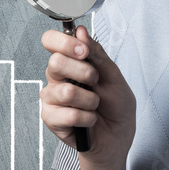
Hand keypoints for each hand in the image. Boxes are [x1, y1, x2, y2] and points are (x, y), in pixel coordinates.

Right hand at [40, 25, 135, 169]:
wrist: (118, 137)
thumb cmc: (115, 105)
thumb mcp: (114, 76)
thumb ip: (97, 54)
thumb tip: (81, 31)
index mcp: (69, 61)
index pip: (50, 41)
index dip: (64, 42)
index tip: (83, 51)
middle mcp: (56, 77)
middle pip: (56, 62)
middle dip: (85, 73)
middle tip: (96, 82)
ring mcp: (51, 98)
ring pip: (66, 92)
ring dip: (90, 100)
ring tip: (94, 105)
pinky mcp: (51, 119)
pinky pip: (69, 115)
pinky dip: (87, 118)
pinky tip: (89, 120)